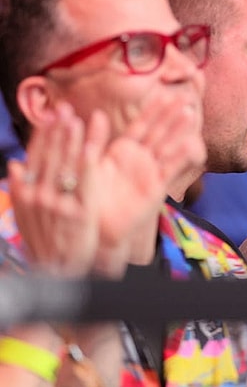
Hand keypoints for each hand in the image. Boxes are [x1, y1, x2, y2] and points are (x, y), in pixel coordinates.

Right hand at [8, 104, 99, 277]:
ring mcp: (58, 204)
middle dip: (57, 132)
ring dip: (70, 139)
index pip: (35, 159)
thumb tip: (16, 165)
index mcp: (26, 195)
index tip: (50, 118)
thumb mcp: (26, 219)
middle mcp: (39, 196)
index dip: (43, 137)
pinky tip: (90, 144)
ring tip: (76, 119)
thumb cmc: (46, 246)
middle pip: (50, 157)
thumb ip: (21, 192)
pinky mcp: (79, 212)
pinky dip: (86, 160)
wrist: (58, 275)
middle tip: (64, 111)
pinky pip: (84, 181)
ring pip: (65, 164)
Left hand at [92, 93, 204, 273]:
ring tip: (190, 113)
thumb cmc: (91, 197)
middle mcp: (140, 160)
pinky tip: (193, 144)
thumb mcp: (90, 163)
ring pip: (167, 146)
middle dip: (171, 115)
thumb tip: (100, 113)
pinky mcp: (157, 187)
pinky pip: (170, 169)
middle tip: (184, 99)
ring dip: (179, 131)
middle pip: (158, 132)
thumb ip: (96, 140)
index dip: (153, 110)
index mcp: (124, 151)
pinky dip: (181, 157)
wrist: (98, 227)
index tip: (166, 93)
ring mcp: (150, 172)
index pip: (141, 125)